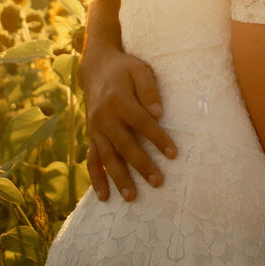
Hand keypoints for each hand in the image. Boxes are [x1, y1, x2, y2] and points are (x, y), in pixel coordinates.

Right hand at [80, 41, 176, 201]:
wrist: (96, 68)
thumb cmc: (125, 69)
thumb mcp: (140, 70)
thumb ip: (149, 89)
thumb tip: (158, 113)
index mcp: (118, 100)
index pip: (141, 123)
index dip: (158, 138)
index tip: (173, 153)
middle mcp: (104, 117)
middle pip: (124, 145)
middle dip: (141, 165)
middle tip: (158, 182)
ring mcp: (95, 129)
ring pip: (107, 157)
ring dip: (119, 178)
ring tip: (132, 197)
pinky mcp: (91, 136)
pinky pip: (91, 160)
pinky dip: (96, 179)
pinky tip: (104, 197)